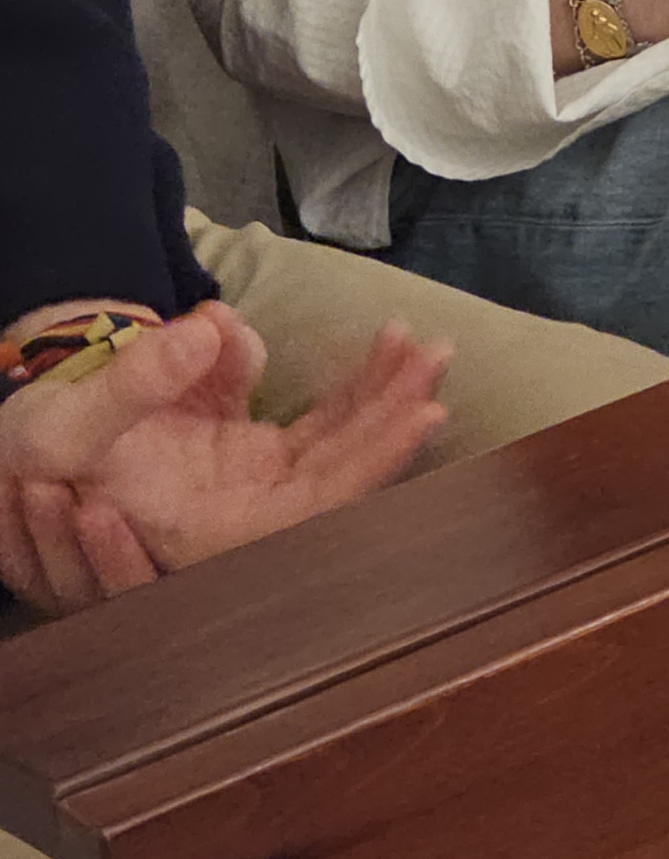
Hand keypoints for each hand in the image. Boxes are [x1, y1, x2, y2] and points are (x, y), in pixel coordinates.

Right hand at [0, 303, 451, 612]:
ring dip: (384, 394)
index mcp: (206, 533)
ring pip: (339, 444)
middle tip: (438, 360)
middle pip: (344, 472)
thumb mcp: (70, 425)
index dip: (373, 463)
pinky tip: (386, 343)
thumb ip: (139, 381)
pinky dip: (352, 385)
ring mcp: (253, 483)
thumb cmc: (37, 459)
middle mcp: (242, 517)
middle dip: (394, 414)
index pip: (315, 506)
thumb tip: (214, 324)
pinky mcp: (253, 453)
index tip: (422, 415)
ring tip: (423, 343)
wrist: (24, 461)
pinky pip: (320, 422)